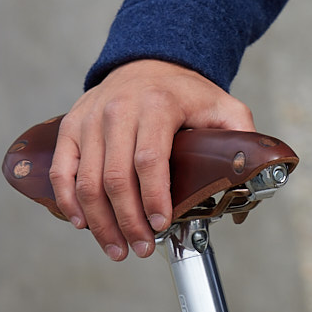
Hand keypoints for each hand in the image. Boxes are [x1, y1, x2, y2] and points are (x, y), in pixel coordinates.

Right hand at [50, 59, 254, 262]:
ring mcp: (91, 118)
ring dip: (100, 223)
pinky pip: (63, 170)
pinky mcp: (72, 126)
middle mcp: (119, 109)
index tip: (161, 226)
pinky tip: (83, 224)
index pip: (150, 159)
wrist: (149, 62)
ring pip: (87, 181)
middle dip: (128, 221)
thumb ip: (242, 140)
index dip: (154, 198)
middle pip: (116, 177)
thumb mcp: (223, 107)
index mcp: (158, 104)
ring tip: (117, 248)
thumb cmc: (186, 93)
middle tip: (141, 249)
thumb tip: (248, 191)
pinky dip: (69, 202)